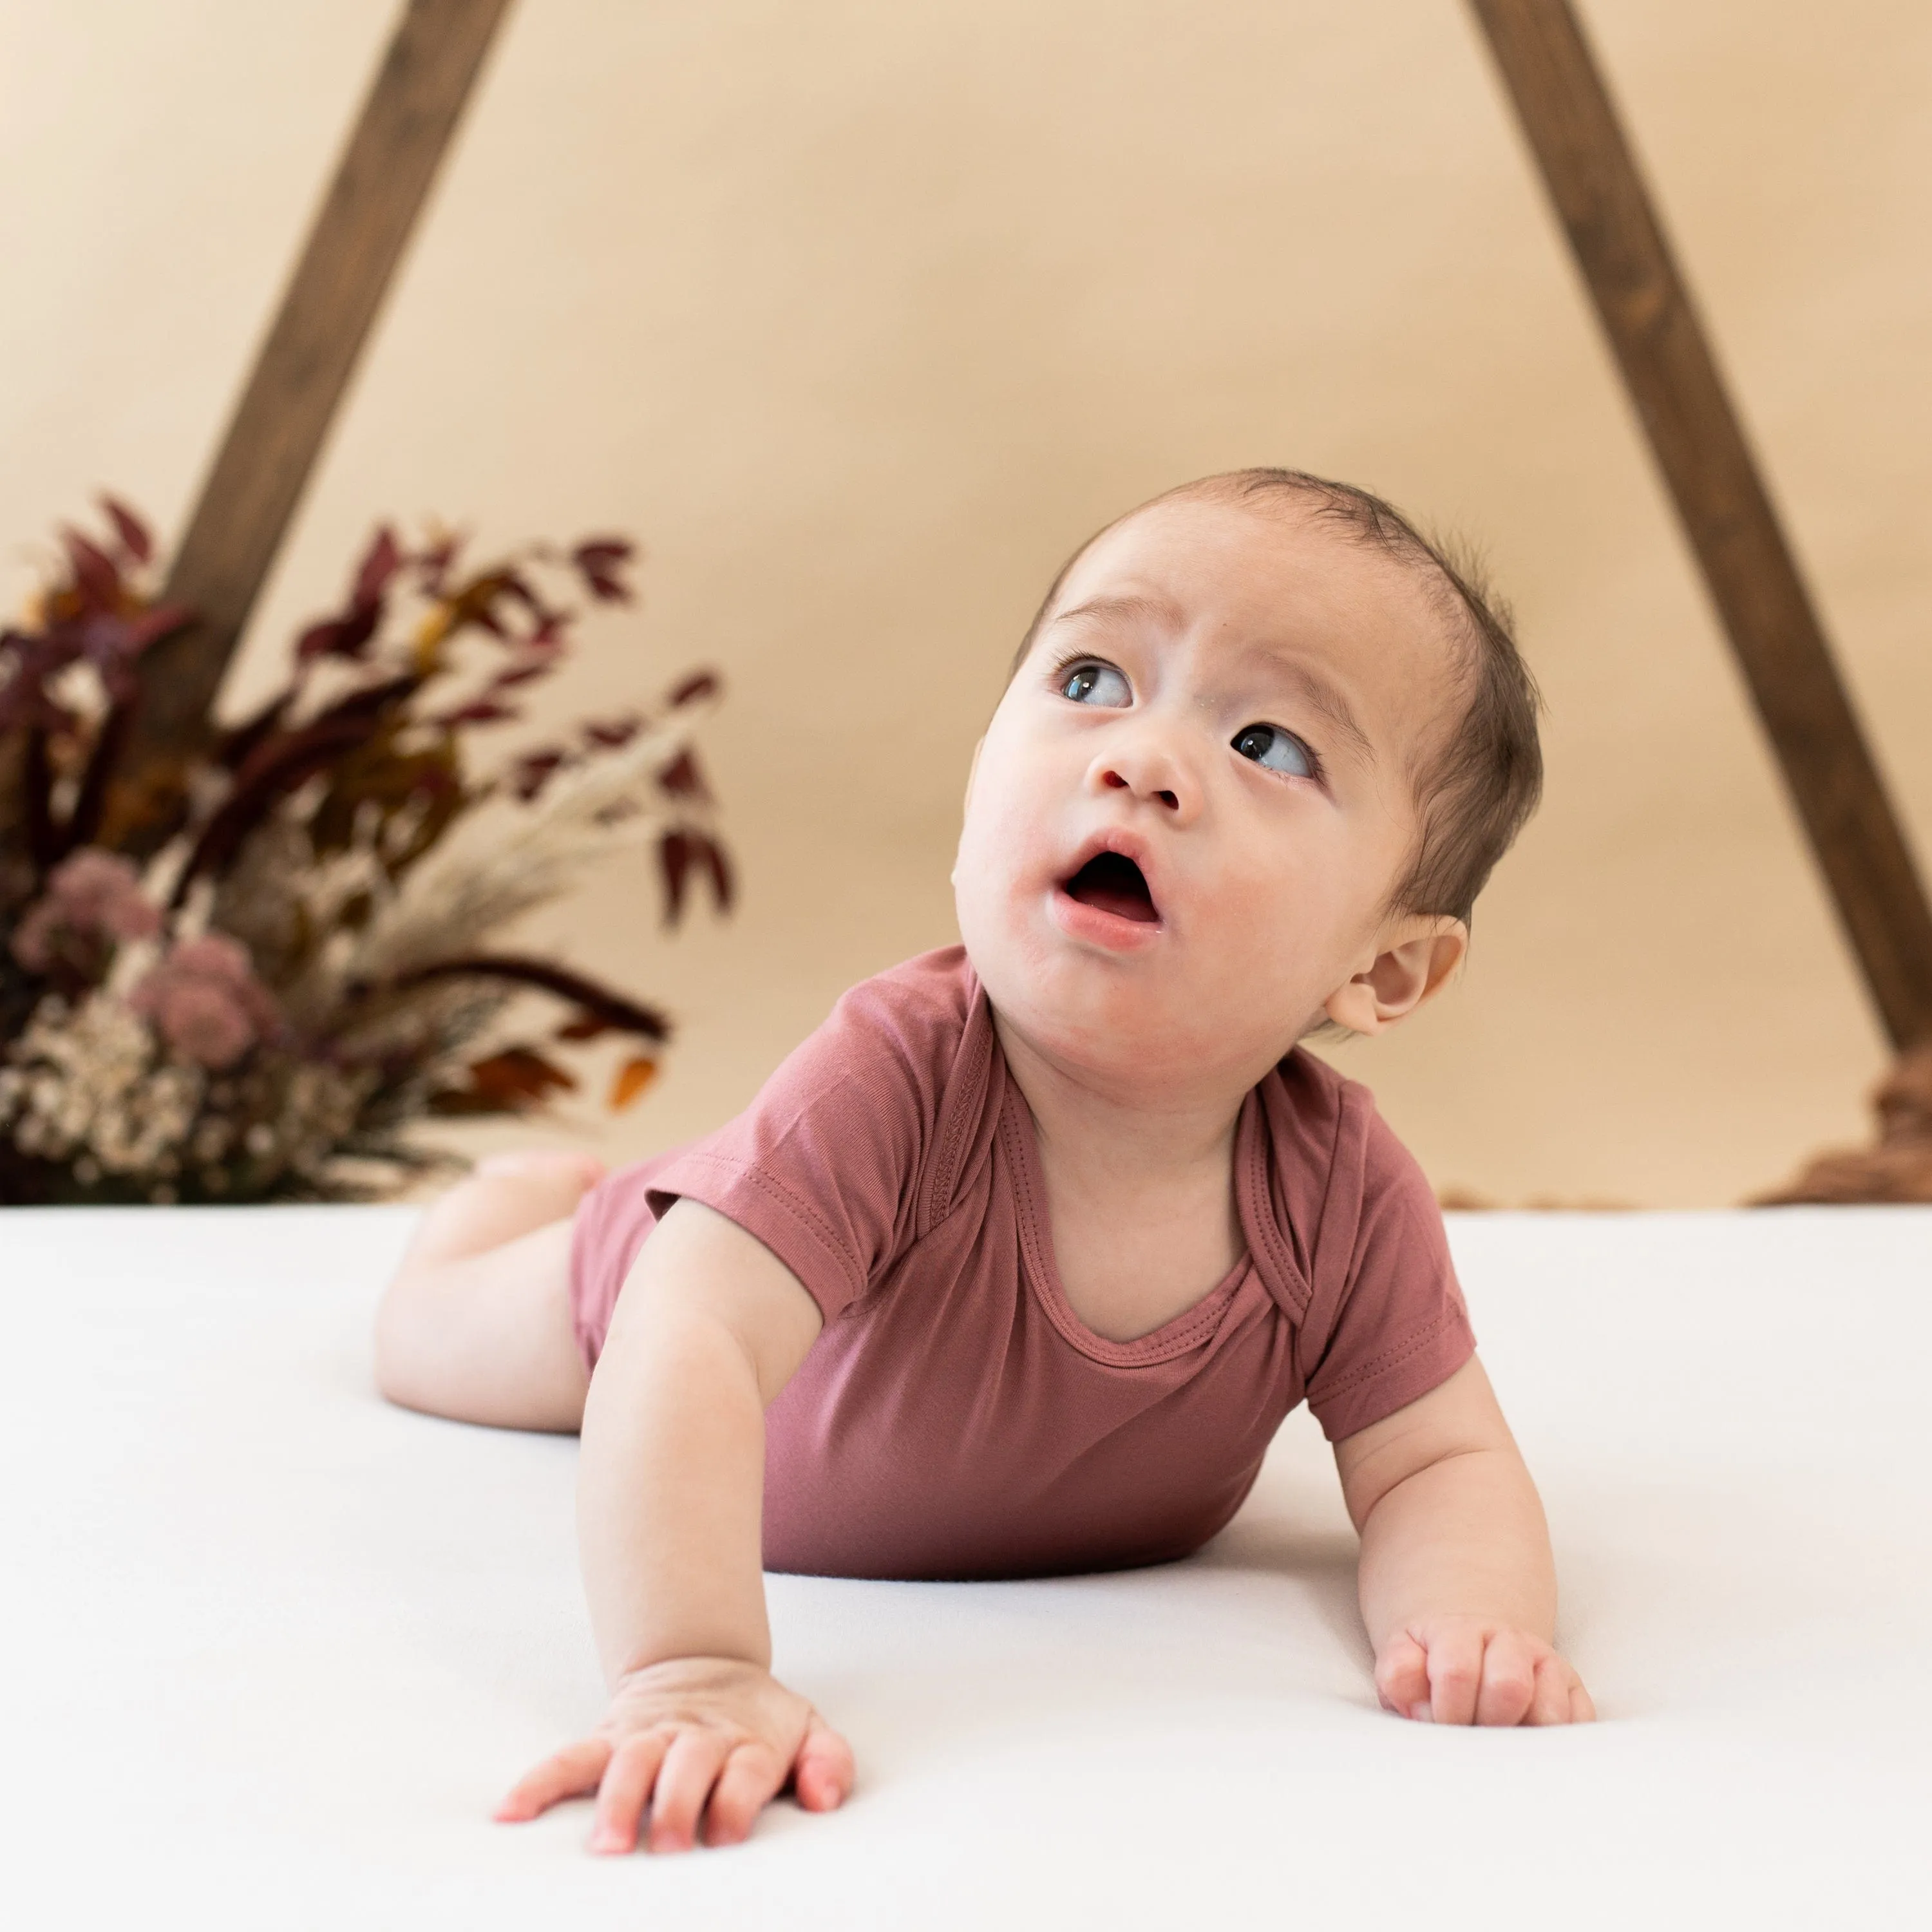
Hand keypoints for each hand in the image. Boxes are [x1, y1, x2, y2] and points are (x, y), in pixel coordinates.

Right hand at [495, 1655, 854, 1852]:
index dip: (734, 1800)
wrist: (707, 1664)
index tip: (724, 1834)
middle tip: (665, 1847)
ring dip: (616, 1800)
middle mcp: (695, 1737)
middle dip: (675, 1805)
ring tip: (605, 1844)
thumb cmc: (759, 1721)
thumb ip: (828, 1762)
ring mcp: (649, 1736)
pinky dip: (539, 1781)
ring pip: (628, 1762)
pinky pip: (570, 1758)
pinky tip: (510, 1811)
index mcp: (746, 1741)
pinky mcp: (610, 1738)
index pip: (743, 1771)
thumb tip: (823, 1799)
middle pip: (684, 1766)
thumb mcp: (808, 1729)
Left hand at [1374, 1614, 1593, 1725]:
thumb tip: (1418, 1705)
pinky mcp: (1574, 1690)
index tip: (1438, 1724)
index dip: (1445, 1710)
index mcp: (1460, 1631)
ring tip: (1499, 1738)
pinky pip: (1579, 1725)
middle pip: (1509, 1687)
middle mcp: (1510, 1642)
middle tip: (1472, 1733)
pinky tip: (1527, 1740)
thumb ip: (1399, 1674)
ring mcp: (1547, 1664)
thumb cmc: (1431, 1665)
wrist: (1471, 1643)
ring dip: (1522, 1737)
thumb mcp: (1403, 1660)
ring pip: (1550, 1712)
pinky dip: (1555, 1744)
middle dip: (1485, 1723)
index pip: (1457, 1672)